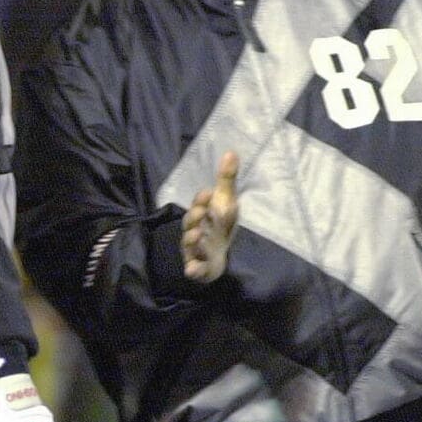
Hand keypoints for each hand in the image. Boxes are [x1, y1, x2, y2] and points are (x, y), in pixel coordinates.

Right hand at [182, 151, 239, 282]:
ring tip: (199, 236)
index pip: (198, 204)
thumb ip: (227, 179)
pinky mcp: (198, 267)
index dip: (201, 200)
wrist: (217, 255)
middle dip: (194, 217)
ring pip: (190, 244)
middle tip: (202, 212)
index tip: (209, 192)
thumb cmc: (219, 224)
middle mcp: (194, 230)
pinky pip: (193, 268)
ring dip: (193, 240)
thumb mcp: (226, 202)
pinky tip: (192, 270)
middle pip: (190, 223)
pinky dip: (192, 269)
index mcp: (201, 214)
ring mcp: (194, 249)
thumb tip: (231, 152)